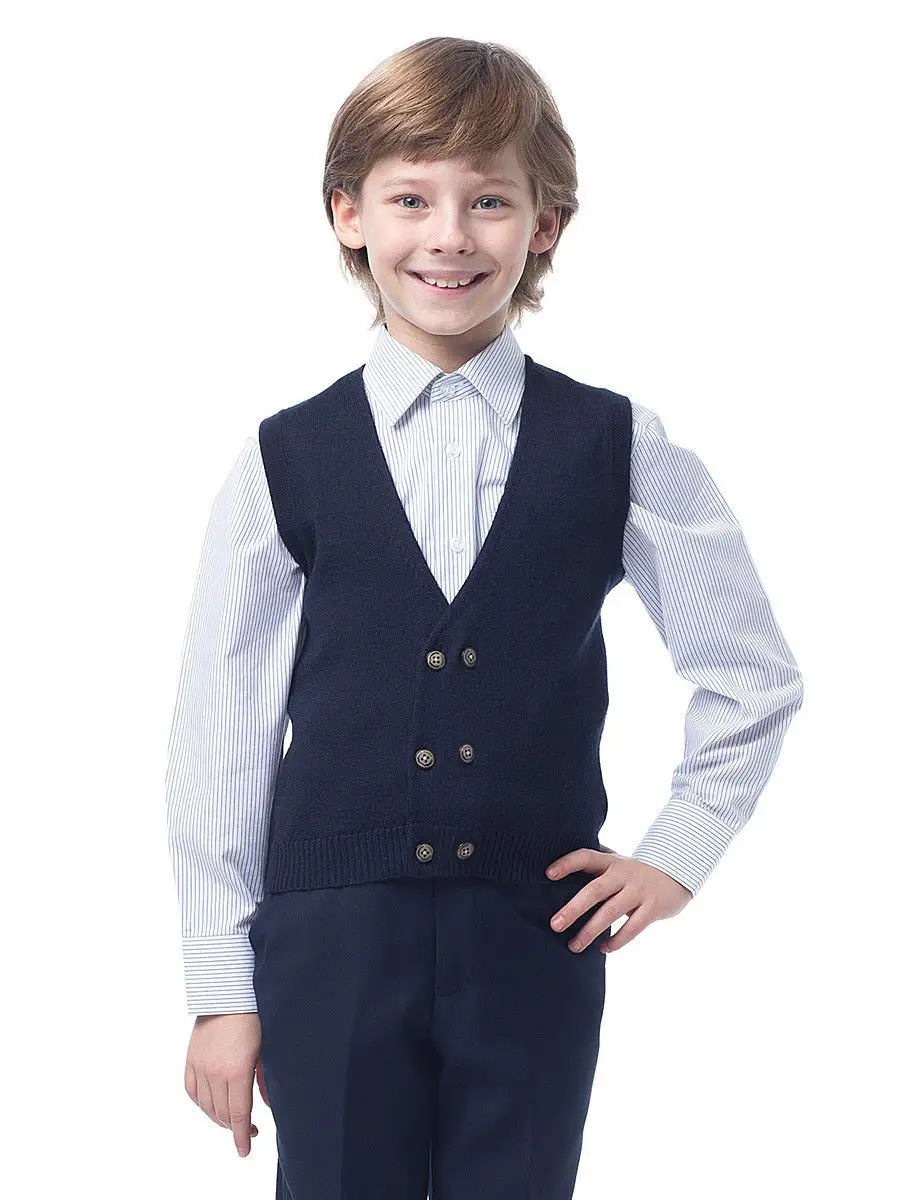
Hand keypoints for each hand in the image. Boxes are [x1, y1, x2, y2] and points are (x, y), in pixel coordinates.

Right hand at [184, 1013, 269, 1157]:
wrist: (229, 992)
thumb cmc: (253, 1017)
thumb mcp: (265, 1049)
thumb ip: (264, 1079)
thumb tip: (266, 1104)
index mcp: (237, 1071)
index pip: (239, 1114)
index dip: (241, 1135)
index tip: (244, 1150)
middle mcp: (215, 1072)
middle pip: (223, 1113)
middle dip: (234, 1127)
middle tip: (247, 1129)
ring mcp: (200, 1066)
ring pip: (206, 1105)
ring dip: (219, 1117)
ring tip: (231, 1119)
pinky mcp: (191, 1059)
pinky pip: (192, 1091)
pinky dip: (201, 1103)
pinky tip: (211, 1106)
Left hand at [546, 846, 692, 952]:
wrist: (677, 874)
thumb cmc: (635, 872)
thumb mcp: (616, 862)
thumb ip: (594, 866)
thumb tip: (555, 872)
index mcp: (611, 861)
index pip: (586, 857)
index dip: (567, 863)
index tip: (548, 874)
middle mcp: (624, 874)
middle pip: (595, 890)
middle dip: (574, 908)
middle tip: (555, 925)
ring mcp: (639, 891)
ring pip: (611, 912)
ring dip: (590, 931)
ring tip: (574, 946)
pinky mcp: (653, 908)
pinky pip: (632, 927)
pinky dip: (616, 940)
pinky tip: (603, 949)